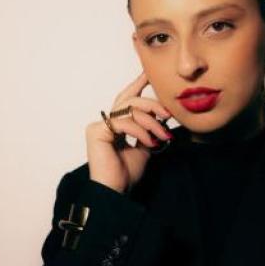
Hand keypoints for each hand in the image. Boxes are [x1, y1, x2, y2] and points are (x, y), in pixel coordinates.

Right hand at [86, 71, 173, 193]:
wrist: (116, 191)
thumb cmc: (127, 174)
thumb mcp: (144, 148)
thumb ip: (149, 132)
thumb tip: (161, 119)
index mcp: (116, 124)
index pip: (127, 100)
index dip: (138, 84)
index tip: (149, 74)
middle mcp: (106, 122)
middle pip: (130, 100)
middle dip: (152, 104)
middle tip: (168, 114)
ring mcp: (99, 126)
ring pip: (129, 110)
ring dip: (151, 122)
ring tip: (162, 136)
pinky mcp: (96, 132)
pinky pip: (123, 123)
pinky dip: (140, 131)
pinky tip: (149, 142)